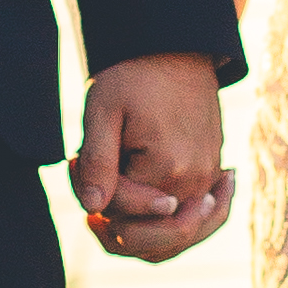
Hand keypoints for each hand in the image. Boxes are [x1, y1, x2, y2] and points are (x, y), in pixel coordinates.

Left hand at [73, 55, 233, 264]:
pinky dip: (171, 228)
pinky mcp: (211, 173)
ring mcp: (208, 180)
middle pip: (153, 238)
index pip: (120, 212)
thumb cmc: (132, 76)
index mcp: (168, 168)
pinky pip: (197, 222)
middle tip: (93, 194)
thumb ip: (98, 163)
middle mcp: (196, 182)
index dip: (88, 191)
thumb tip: (93, 209)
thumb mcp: (102, 111)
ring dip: (142, 234)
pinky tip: (150, 219)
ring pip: (177, 239)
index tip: (75, 158)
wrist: (174, 49)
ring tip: (113, 212)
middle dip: (115, 225)